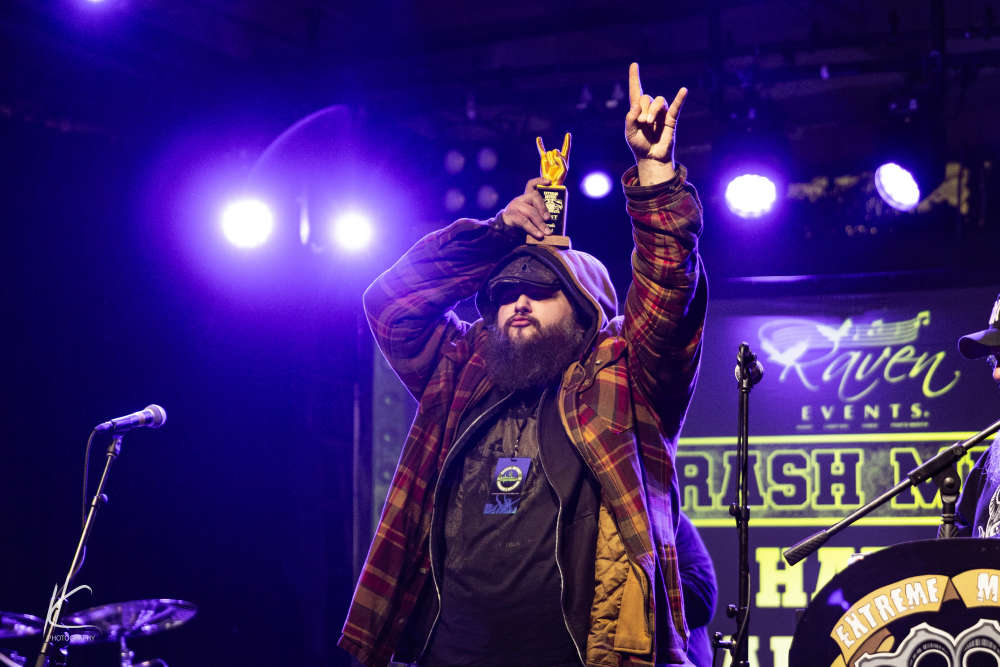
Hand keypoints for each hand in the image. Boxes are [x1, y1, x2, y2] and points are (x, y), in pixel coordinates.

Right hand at [498, 177, 550, 239]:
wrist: (502, 233)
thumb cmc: (519, 226)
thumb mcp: (530, 219)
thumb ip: (539, 217)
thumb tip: (552, 223)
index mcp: (525, 199)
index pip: (531, 185)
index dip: (539, 181)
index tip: (549, 182)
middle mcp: (520, 200)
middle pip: (534, 197)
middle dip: (543, 208)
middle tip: (549, 219)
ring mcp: (514, 207)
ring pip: (530, 211)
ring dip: (540, 223)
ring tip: (546, 232)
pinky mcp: (510, 216)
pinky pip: (524, 221)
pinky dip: (533, 229)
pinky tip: (539, 235)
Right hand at [536, 133, 571, 184]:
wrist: (551, 182)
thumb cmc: (559, 176)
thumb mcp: (565, 169)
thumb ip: (562, 161)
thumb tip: (556, 154)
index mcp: (564, 158)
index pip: (566, 147)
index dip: (567, 141)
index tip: (568, 134)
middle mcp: (557, 156)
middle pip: (556, 151)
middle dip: (556, 158)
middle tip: (555, 166)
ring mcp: (550, 157)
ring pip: (550, 153)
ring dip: (551, 160)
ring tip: (551, 167)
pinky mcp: (544, 158)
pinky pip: (541, 150)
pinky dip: (540, 144)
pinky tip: (538, 138)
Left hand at [624, 62, 687, 184]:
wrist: (651, 158)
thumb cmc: (639, 145)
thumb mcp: (629, 133)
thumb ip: (630, 119)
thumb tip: (636, 106)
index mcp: (638, 110)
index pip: (636, 91)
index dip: (634, 78)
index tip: (634, 65)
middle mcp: (650, 109)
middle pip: (647, 98)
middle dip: (643, 109)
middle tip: (642, 122)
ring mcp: (661, 113)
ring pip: (659, 101)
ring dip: (652, 110)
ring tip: (648, 123)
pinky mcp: (671, 119)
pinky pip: (676, 106)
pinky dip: (680, 98)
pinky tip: (684, 90)